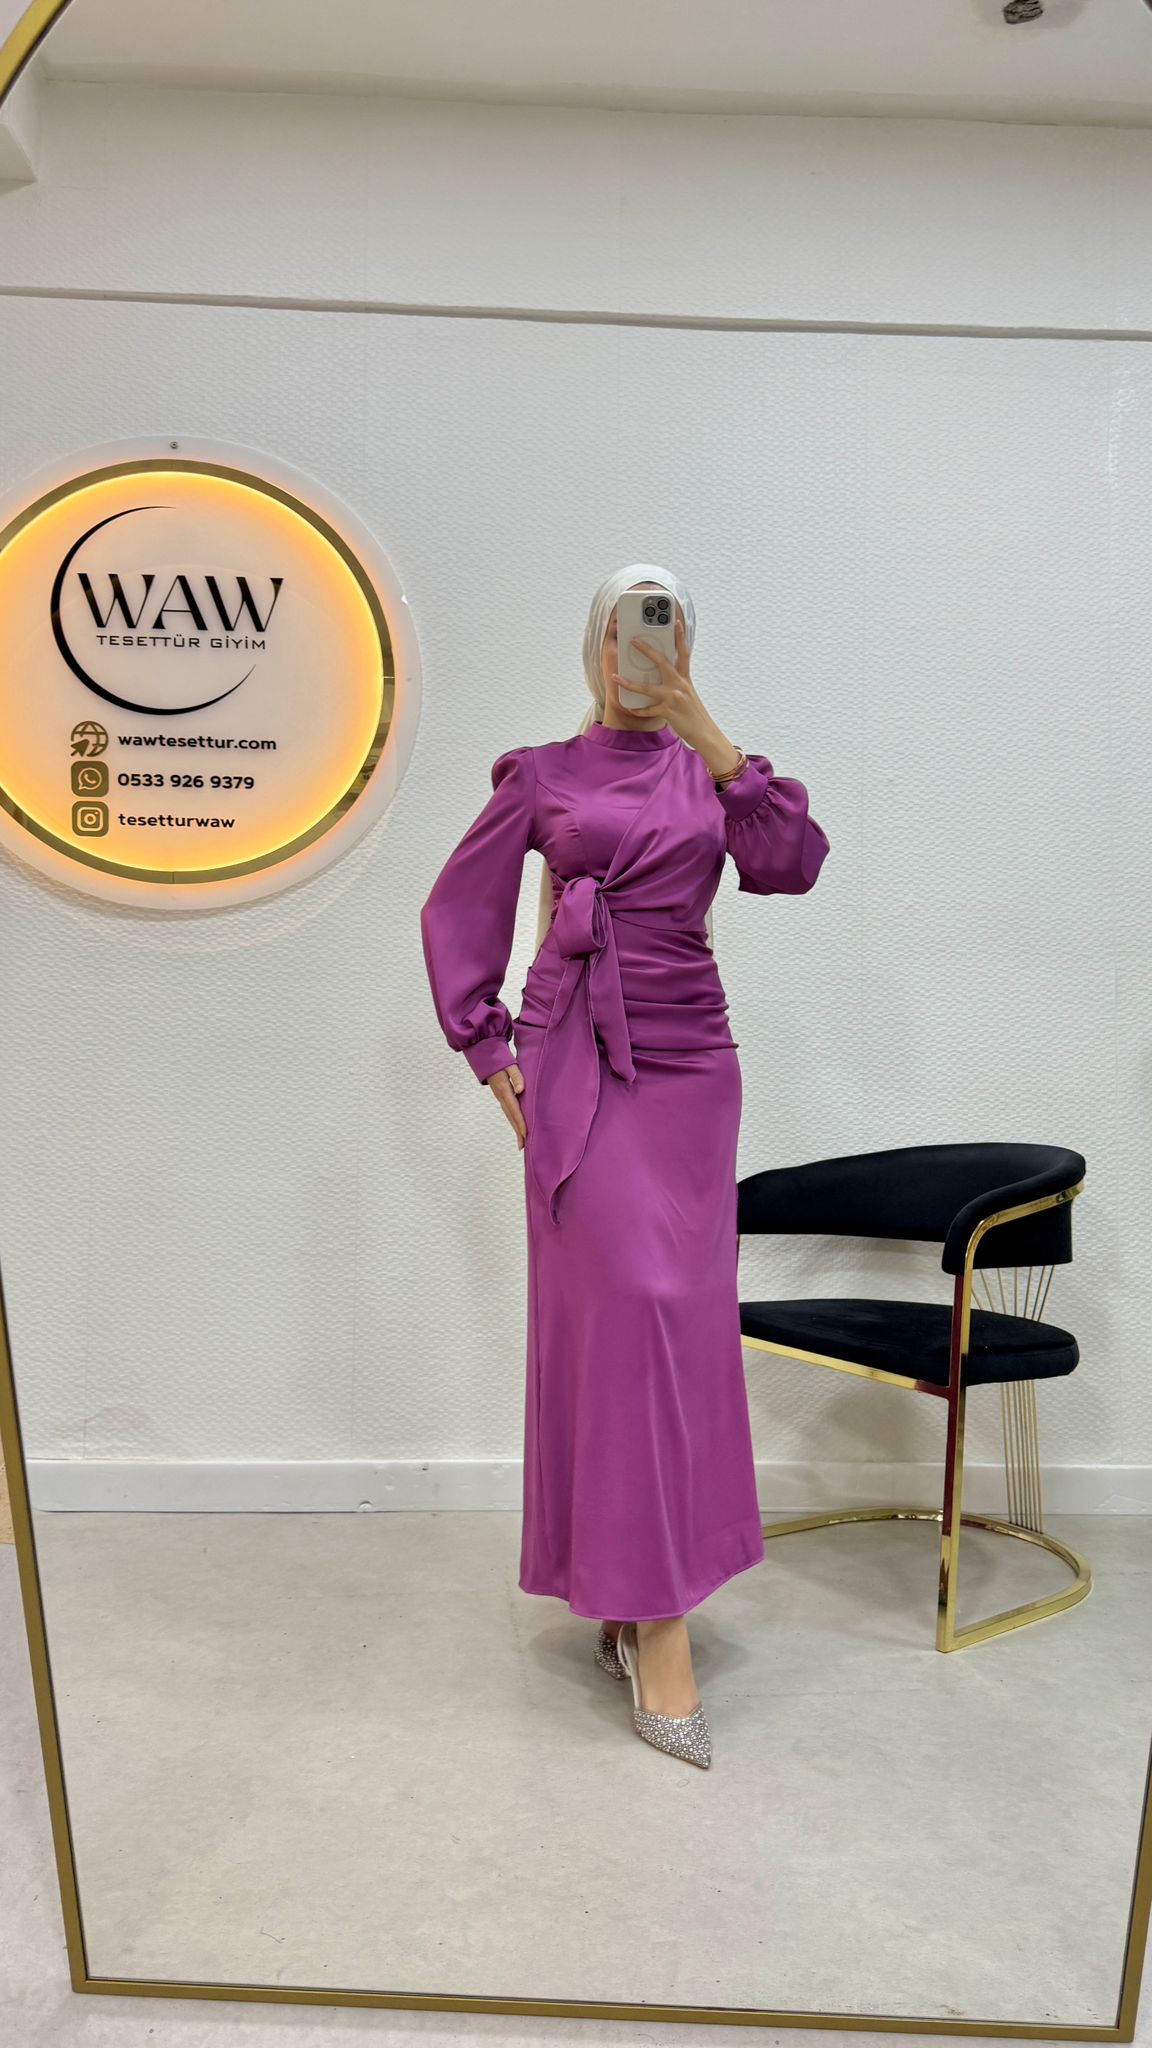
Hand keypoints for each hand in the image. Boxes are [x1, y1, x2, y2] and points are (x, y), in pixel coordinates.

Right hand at [487, 1065, 527, 1148]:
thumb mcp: (510, 1064)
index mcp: (504, 1090)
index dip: (520, 1122)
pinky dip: (513, 1120)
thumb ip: (516, 1076)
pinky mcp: (501, 1096)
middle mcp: (501, 1096)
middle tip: (523, 1146)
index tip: (526, 1134)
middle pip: (511, 1117)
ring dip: (515, 1128)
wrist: (486, 1055)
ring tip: (522, 1142)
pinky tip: (517, 1127)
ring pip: (509, 1116)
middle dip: (517, 1132)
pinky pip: (508, 1111)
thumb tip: (521, 1090)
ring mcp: (500, 1097)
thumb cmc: (500, 1059)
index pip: (514, 1109)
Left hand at [613, 618, 741, 777]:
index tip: (676, 622)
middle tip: (634, 641)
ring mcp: (673, 698)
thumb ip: (677, 683)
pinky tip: (630, 709)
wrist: (704, 732)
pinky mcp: (668, 712)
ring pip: (647, 688)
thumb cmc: (694, 713)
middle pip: (662, 662)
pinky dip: (638, 710)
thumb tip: (663, 675)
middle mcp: (679, 685)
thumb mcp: (688, 693)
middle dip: (646, 650)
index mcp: (685, 678)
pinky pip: (648, 710)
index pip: (684, 653)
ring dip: (629, 683)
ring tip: (616, 678)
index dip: (681, 637)